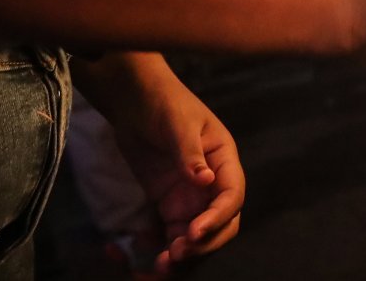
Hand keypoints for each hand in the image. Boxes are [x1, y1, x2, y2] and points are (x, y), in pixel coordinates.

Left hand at [76, 54, 243, 273]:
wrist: (133, 100)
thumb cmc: (163, 102)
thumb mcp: (178, 123)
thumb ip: (190, 153)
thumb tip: (207, 181)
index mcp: (224, 160)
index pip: (231, 197)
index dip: (217, 218)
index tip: (193, 233)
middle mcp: (212, 183)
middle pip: (221, 224)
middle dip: (203, 244)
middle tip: (175, 254)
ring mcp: (190, 195)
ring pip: (196, 235)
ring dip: (184, 253)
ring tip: (161, 265)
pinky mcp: (168, 203)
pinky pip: (172, 233)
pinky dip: (162, 247)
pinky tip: (144, 250)